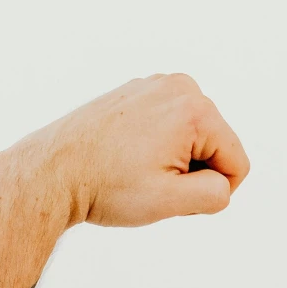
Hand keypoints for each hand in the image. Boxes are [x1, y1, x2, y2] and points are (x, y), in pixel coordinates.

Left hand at [21, 73, 250, 227]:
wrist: (50, 172)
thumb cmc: (105, 187)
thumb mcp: (170, 202)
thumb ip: (215, 194)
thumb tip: (222, 182)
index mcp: (194, 109)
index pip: (237, 163)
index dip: (214, 191)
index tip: (173, 195)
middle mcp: (179, 86)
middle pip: (217, 145)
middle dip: (192, 172)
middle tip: (149, 182)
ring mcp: (155, 85)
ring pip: (194, 137)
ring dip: (175, 160)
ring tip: (136, 169)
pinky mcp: (137, 91)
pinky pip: (170, 126)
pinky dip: (157, 145)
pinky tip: (127, 156)